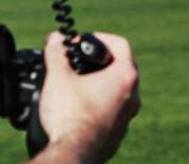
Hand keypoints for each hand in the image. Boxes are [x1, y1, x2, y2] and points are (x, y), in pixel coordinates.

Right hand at [36, 32, 140, 161]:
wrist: (73, 153)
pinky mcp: (117, 134)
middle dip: (99, 61)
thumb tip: (55, 38)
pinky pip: (112, 112)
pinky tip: (79, 108)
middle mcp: (133, 96)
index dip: (100, 37)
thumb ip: (56, 53)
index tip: (83, 41)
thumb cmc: (70, 115)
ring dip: (99, 85)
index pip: (120, 44)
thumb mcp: (58, 77)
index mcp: (125, 77)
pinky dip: (98, 105)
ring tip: (76, 85)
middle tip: (78, 61)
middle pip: (120, 67)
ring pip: (117, 92)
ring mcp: (127, 117)